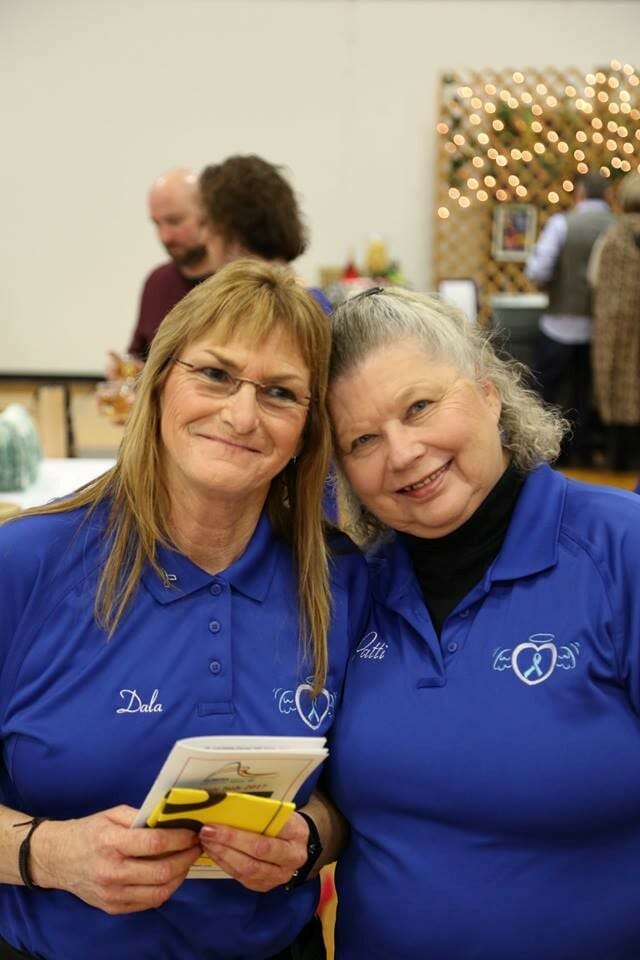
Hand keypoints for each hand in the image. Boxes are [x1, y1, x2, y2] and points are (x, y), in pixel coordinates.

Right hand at [31, 805, 201, 913]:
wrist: (56, 858)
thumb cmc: (88, 832)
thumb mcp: (112, 814)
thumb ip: (141, 817)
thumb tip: (172, 819)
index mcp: (111, 843)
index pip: (155, 843)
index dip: (180, 838)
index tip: (193, 833)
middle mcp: (111, 871)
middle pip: (162, 871)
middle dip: (186, 858)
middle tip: (196, 847)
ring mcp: (112, 893)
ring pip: (159, 892)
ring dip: (179, 876)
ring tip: (185, 862)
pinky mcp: (112, 907)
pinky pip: (148, 903)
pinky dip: (164, 890)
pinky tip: (169, 876)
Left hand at [199, 811, 309, 892]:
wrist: (298, 845)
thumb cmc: (284, 823)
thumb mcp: (279, 813)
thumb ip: (260, 813)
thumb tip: (227, 808)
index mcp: (296, 833)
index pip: (268, 832)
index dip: (239, 831)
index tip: (216, 822)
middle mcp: (292, 858)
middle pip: (257, 852)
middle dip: (228, 842)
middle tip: (207, 833)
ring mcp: (279, 876)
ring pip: (248, 869)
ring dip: (223, 855)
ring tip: (207, 842)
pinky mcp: (266, 886)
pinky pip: (243, 878)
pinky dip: (226, 865)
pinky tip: (215, 853)